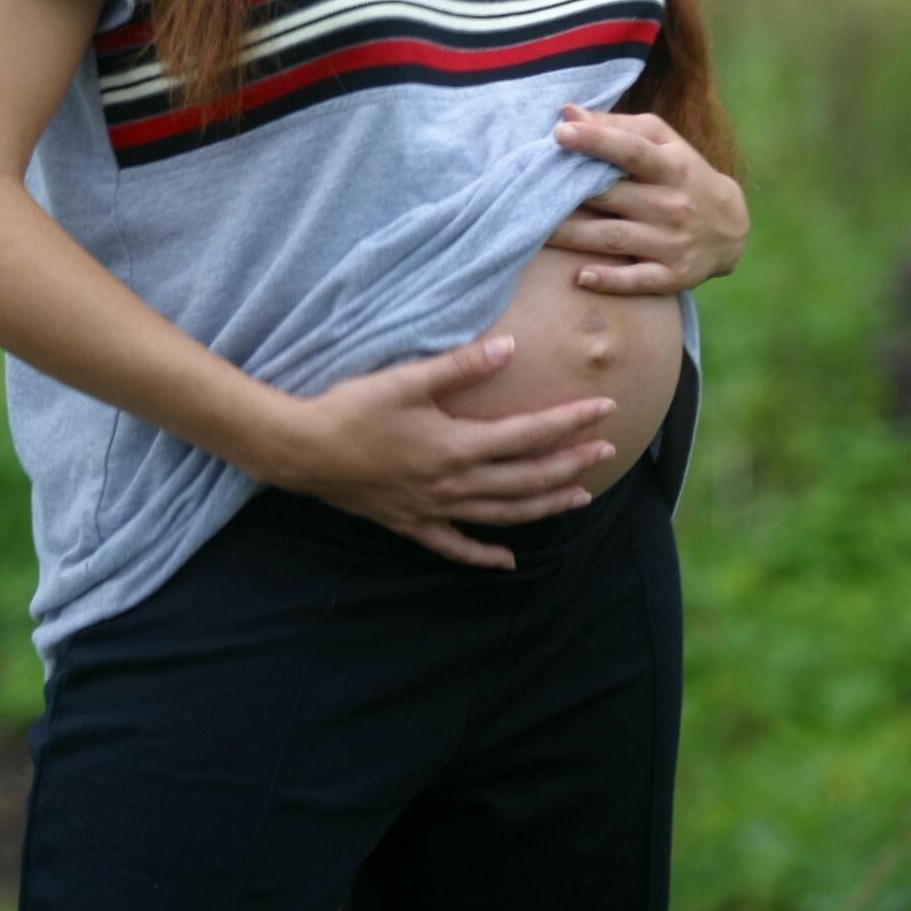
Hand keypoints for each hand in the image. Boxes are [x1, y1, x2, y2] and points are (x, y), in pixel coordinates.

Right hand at [274, 335, 618, 569]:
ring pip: (504, 514)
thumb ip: (462, 366)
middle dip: (571, 463)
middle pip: (527, 478)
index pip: (528, 434)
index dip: (569, 422)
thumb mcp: (407, 379)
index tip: (605, 409)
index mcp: (457, 446)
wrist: (303, 451)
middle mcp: (454, 484)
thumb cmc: (353, 409)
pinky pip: (457, 548)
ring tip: (581, 495)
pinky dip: (486, 557)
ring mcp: (435, 510)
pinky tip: (509, 563)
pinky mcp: (412, 524)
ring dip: (546, 505)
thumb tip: (511, 348)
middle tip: (607, 448)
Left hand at [546, 105, 748, 295]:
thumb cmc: (682, 173)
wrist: (730, 226)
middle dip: (568, 194)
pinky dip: (609, 280)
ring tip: (533, 229)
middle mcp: (672, 205)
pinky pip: (637, 280)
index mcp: (671, 167)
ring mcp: (672, 242)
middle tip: (526, 189)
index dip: (596, 140)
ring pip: (613, 238)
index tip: (560, 132)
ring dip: (571, 236)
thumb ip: (616, 126)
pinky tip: (580, 275)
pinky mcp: (673, 275)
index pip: (631, 151)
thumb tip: (567, 112)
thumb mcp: (662, 142)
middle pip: (610, 197)